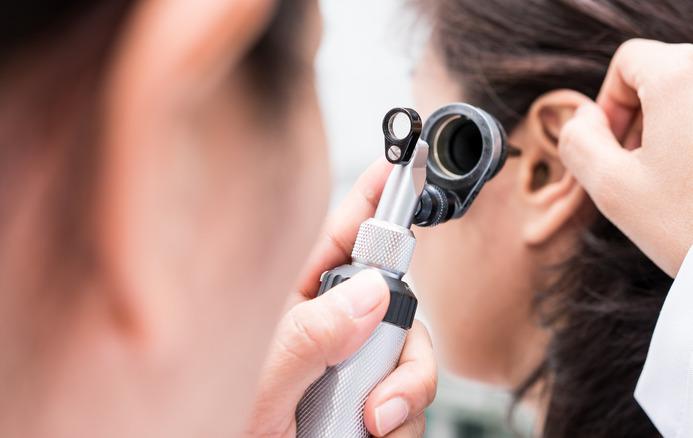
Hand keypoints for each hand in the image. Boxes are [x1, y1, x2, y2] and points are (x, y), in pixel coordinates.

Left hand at [248, 160, 436, 436]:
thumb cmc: (223, 424)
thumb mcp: (262, 378)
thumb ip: (312, 336)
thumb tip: (369, 296)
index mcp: (295, 299)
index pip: (342, 233)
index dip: (375, 195)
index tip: (402, 161)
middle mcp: (330, 326)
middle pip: (397, 299)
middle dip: (402, 337)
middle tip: (376, 373)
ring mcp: (353, 365)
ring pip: (412, 353)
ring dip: (403, 392)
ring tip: (366, 420)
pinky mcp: (372, 402)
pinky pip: (414, 399)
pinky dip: (403, 420)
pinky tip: (370, 431)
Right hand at [558, 39, 692, 275]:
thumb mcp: (611, 188)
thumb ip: (577, 141)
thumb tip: (584, 116)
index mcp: (683, 74)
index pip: (627, 61)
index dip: (609, 105)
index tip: (615, 150)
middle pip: (664, 70)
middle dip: (644, 114)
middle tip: (643, 169)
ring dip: (678, 119)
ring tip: (680, 172)